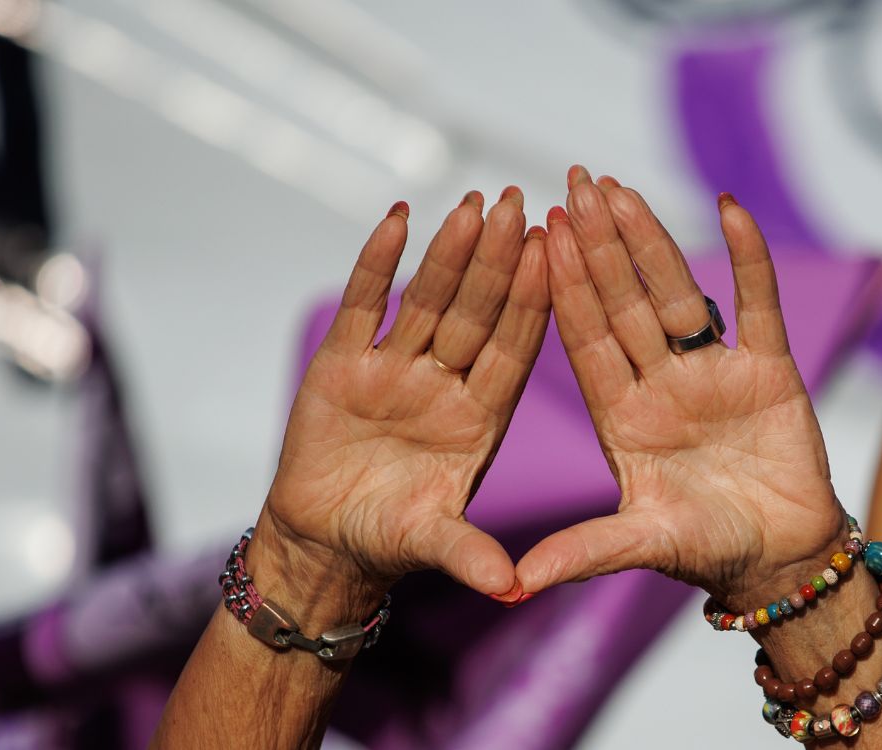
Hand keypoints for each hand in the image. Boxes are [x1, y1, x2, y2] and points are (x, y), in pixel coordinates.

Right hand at [263, 188, 549, 603]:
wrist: (324, 541)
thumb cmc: (387, 540)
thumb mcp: (434, 545)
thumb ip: (469, 556)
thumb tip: (512, 589)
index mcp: (480, 418)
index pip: (514, 349)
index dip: (533, 302)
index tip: (556, 254)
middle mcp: (444, 384)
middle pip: (476, 312)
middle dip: (497, 261)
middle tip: (520, 203)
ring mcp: (394, 369)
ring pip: (426, 299)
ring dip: (447, 252)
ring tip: (471, 203)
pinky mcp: (341, 364)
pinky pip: (363, 305)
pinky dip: (376, 263)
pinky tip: (398, 218)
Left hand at [515, 168, 842, 607]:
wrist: (784, 559)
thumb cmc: (710, 551)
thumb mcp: (641, 544)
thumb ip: (583, 551)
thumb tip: (512, 584)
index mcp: (621, 418)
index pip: (586, 341)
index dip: (563, 289)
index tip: (537, 238)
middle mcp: (659, 385)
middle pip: (623, 304)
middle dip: (597, 248)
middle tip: (571, 186)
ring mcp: (712, 373)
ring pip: (678, 294)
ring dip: (652, 242)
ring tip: (621, 188)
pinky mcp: (770, 370)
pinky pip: (758, 305)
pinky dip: (747, 260)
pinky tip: (729, 208)